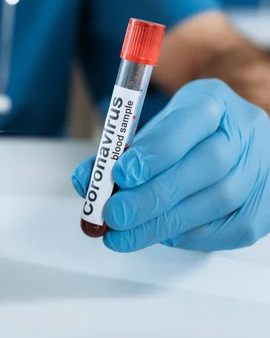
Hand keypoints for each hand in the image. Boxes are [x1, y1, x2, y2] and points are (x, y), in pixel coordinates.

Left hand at [72, 79, 269, 251]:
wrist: (233, 149)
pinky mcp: (263, 208)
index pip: (190, 120)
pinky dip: (185, 235)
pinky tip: (157, 234)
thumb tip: (85, 180)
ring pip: (216, 200)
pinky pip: (226, 228)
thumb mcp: (151, 131)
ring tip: (123, 233)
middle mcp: (245, 132)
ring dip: (162, 222)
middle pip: (206, 165)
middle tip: (114, 214)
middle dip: (152, 195)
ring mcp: (261, 170)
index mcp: (213, 102)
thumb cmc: (183, 140)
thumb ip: (119, 153)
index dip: (155, 151)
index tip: (121, 174)